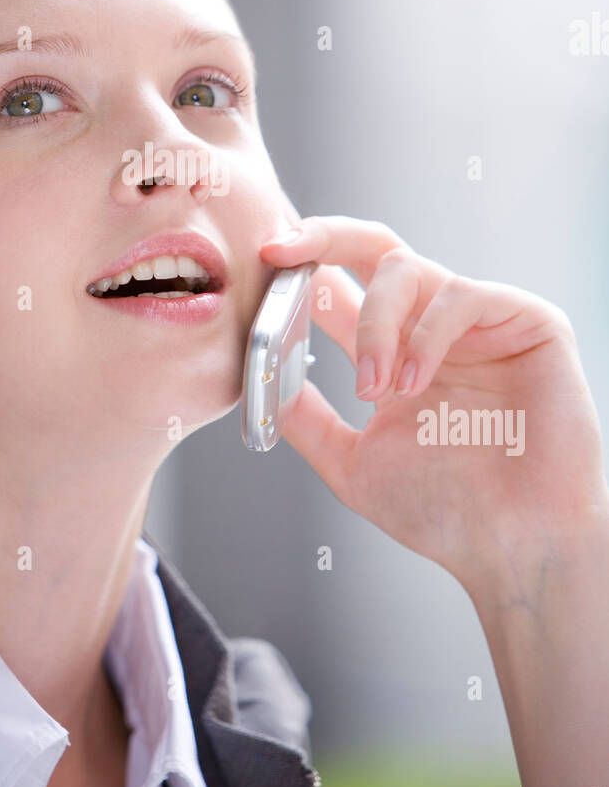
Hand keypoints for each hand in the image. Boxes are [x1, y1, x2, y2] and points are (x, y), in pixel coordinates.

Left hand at [260, 207, 607, 591]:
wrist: (515, 549)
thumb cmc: (447, 513)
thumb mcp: (351, 462)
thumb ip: (305, 416)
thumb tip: (257, 373)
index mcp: (391, 352)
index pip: (339, 289)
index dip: (298, 274)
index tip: (257, 268)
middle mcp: (430, 326)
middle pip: (373, 247)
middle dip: (322, 237)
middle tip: (281, 254)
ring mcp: (478, 321)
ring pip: (406, 268)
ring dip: (374, 324)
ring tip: (374, 388)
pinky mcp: (527, 322)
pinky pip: (462, 295)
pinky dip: (426, 334)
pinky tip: (416, 381)